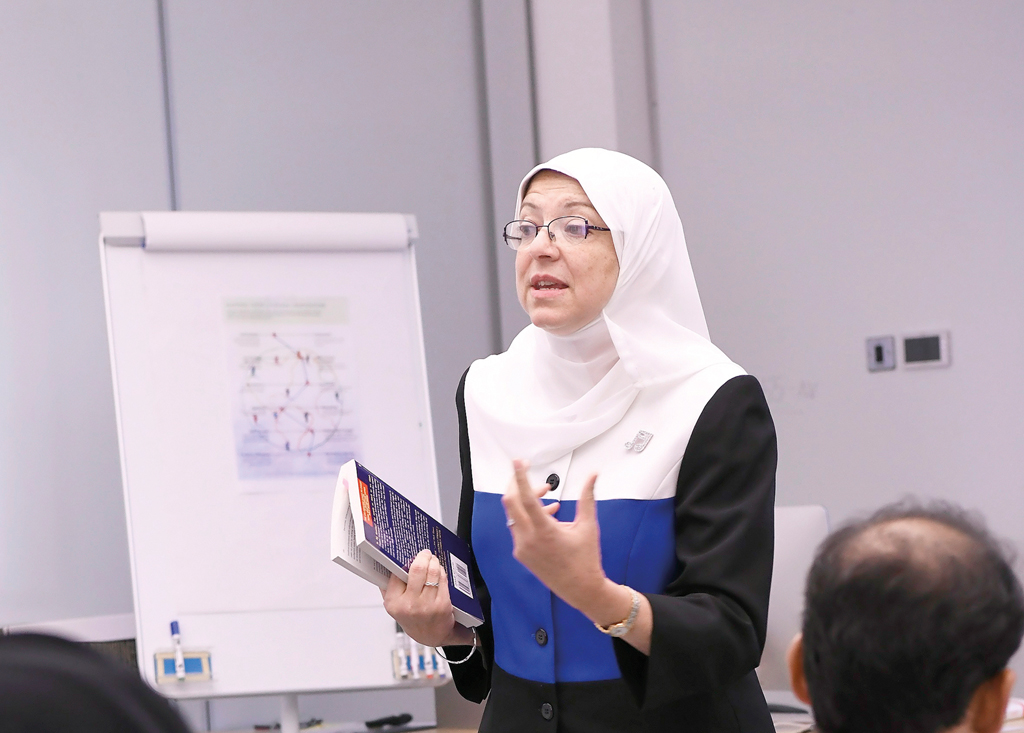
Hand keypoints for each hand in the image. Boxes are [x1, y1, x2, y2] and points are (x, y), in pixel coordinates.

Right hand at [380, 549, 459, 646]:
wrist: (431, 636)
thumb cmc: (412, 618)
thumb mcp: (394, 606)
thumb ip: (388, 587)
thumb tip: (385, 565)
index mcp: (393, 603)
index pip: (397, 573)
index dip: (404, 562)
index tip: (408, 557)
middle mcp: (409, 604)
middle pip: (417, 569)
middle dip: (422, 557)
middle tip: (424, 553)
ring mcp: (427, 605)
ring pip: (432, 572)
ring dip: (433, 562)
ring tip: (432, 560)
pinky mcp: (442, 605)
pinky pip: (442, 580)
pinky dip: (441, 572)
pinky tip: (439, 571)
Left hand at [501, 459, 607, 610]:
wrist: (581, 589)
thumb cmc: (586, 560)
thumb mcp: (588, 526)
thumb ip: (587, 497)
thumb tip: (592, 475)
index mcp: (544, 532)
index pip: (526, 498)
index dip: (521, 477)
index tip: (518, 462)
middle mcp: (528, 539)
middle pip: (511, 502)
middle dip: (518, 483)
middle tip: (528, 473)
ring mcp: (522, 547)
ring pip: (514, 514)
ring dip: (527, 502)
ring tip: (550, 501)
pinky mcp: (521, 554)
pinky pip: (518, 527)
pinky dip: (528, 517)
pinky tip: (548, 516)